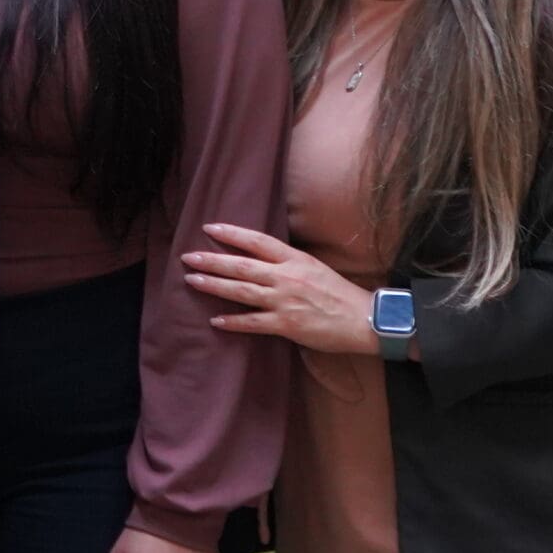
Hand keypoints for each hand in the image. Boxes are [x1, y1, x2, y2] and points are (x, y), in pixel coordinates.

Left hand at [187, 223, 381, 353]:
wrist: (364, 320)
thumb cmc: (341, 294)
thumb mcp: (315, 267)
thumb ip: (289, 262)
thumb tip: (262, 258)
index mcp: (295, 259)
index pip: (257, 241)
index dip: (232, 234)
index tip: (209, 228)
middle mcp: (286, 277)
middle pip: (241, 265)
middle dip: (212, 260)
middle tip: (188, 256)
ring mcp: (284, 301)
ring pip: (241, 291)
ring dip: (214, 285)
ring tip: (192, 281)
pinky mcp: (286, 324)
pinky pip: (252, 322)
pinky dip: (233, 321)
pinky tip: (215, 320)